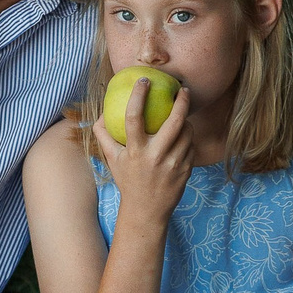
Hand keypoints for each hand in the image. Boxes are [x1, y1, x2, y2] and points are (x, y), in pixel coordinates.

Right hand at [90, 73, 193, 225]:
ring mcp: (173, 164)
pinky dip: (188, 138)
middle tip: (183, 89)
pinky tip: (184, 136)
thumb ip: (103, 135)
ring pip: (187, 132)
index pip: (133, 116)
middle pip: (174, 122)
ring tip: (182, 115)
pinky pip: (191, 146)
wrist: (146, 211)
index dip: (138, 95)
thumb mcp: (112, 159)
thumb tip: (101, 112)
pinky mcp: (185, 170)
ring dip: (186, 120)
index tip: (144, 80)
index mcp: (134, 151)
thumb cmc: (127, 180)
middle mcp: (154, 156)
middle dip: (181, 101)